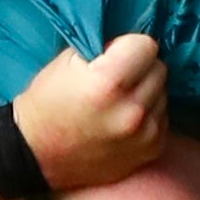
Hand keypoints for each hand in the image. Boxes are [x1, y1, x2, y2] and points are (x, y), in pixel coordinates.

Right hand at [12, 32, 173, 190]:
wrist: (36, 156)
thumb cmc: (47, 103)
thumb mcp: (66, 62)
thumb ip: (105, 47)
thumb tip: (134, 44)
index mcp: (108, 83)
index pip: (146, 45)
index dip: (127, 46)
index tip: (112, 55)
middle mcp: (132, 110)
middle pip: (159, 68)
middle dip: (140, 68)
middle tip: (115, 79)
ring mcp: (145, 134)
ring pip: (163, 92)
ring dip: (146, 92)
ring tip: (118, 102)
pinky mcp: (152, 149)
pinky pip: (162, 117)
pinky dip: (148, 114)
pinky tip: (124, 119)